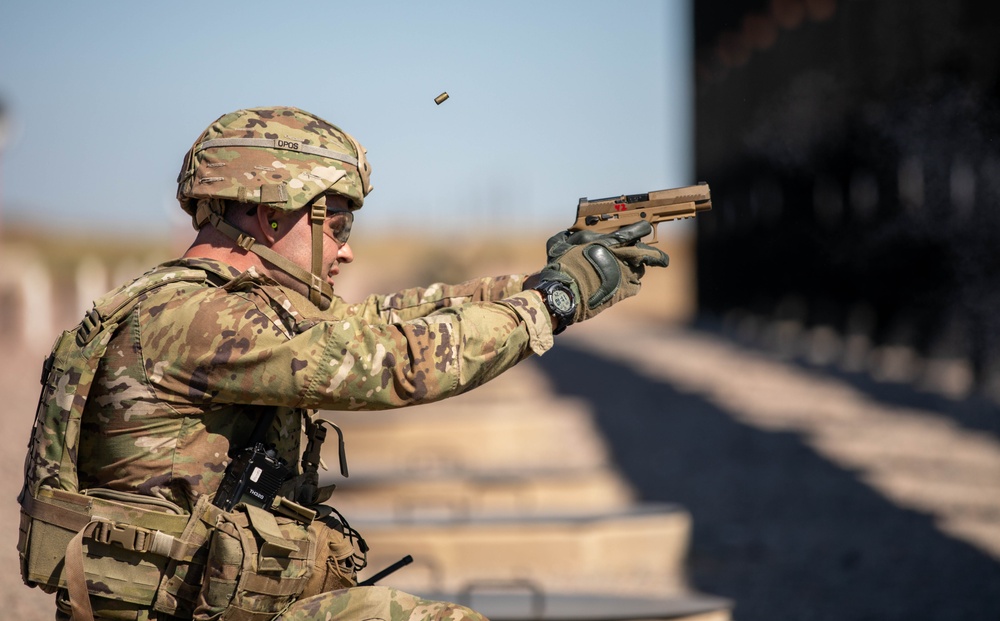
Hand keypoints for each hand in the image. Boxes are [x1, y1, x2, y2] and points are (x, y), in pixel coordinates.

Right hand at [536, 222, 668, 323]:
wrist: (566, 292)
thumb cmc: (563, 266)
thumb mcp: (559, 245)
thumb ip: (566, 236)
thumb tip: (567, 232)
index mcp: (610, 241)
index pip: (637, 230)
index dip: (642, 229)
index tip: (645, 230)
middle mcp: (623, 256)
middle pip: (650, 253)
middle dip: (655, 255)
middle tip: (658, 258)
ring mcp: (626, 274)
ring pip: (641, 270)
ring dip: (637, 269)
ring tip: (629, 272)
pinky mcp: (624, 291)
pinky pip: (635, 286)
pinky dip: (631, 285)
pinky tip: (623, 285)